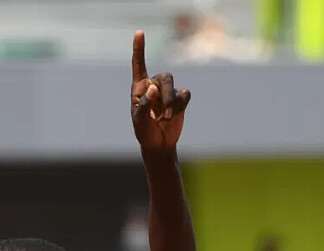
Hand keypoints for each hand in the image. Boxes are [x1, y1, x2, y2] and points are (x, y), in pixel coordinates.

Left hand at [130, 31, 190, 149]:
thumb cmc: (144, 131)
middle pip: (165, 77)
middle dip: (166, 95)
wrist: (158, 143)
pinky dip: (180, 107)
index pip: (139, 64)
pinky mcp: (180, 98)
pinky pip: (184, 95)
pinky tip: (173, 116)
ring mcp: (167, 91)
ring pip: (174, 87)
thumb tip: (152, 87)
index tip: (139, 33)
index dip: (139, 48)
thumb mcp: (140, 120)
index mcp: (139, 88)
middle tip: (163, 114)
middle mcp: (153, 85)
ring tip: (165, 118)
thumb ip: (145, 104)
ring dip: (171, 103)